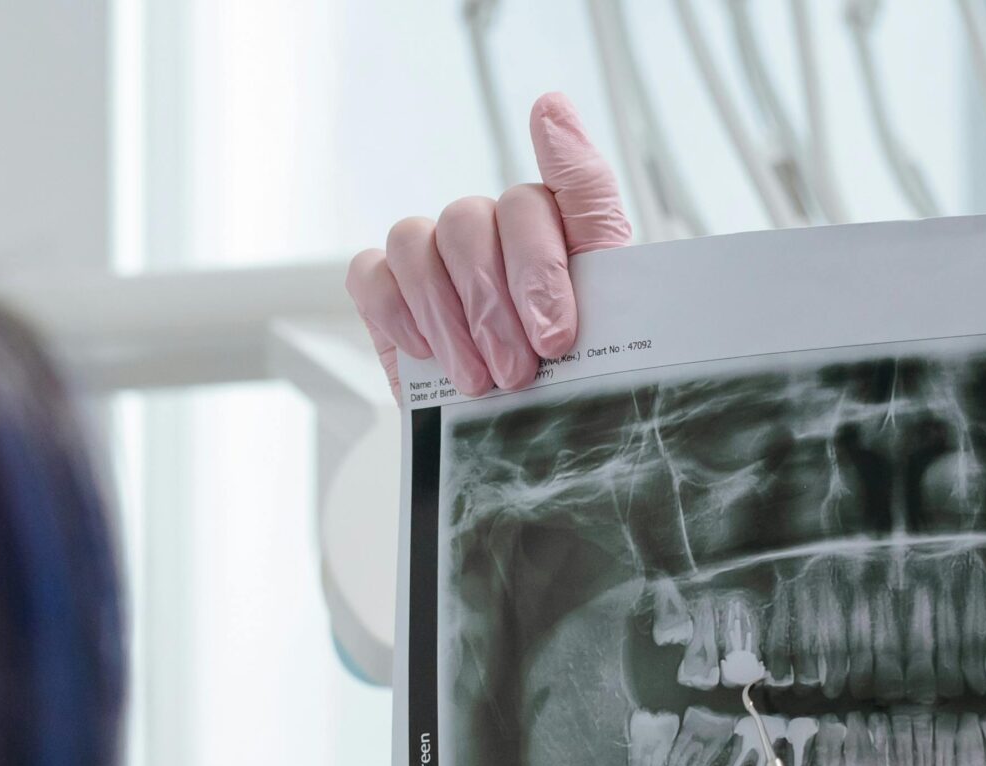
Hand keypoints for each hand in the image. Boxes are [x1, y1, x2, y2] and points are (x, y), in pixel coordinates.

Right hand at [346, 91, 630, 397]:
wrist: (536, 442)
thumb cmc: (576, 372)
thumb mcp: (613, 309)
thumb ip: (588, 203)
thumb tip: (550, 105)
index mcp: (556, 225)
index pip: (544, 194)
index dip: (542, 258)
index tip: (556, 332)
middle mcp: (492, 229)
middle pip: (471, 220)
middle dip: (496, 307)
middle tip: (521, 372)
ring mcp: (436, 257)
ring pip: (416, 242)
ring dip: (449, 317)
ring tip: (480, 381)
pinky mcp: (391, 292)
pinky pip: (371, 274)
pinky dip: (398, 313)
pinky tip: (429, 355)